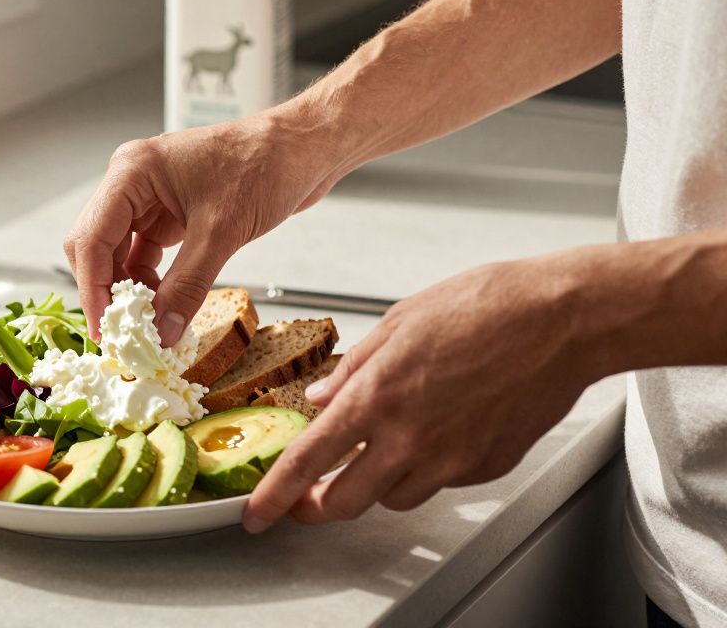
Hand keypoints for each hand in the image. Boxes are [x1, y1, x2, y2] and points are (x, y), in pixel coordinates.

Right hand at [64, 111, 341, 343]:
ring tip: (146, 325)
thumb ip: (186, 287)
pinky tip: (162, 306)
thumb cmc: (266, 165)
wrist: (303, 148)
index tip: (104, 331)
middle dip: (106, 291)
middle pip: (95, 246)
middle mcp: (132, 182)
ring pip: (118, 253)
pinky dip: (149, 282)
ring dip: (128, 290)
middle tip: (121, 334)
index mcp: (132, 172)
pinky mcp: (169, 212)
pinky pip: (144, 254)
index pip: (91, 238)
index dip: (92, 289)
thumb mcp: (221, 232)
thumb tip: (161, 333)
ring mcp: (150, 197)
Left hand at [243, 254, 599, 531]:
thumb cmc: (487, 306)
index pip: (309, 462)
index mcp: (378, 395)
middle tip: (310, 496)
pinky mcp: (486, 467)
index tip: (256, 513)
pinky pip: (440, 484)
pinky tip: (435, 432)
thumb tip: (320, 397)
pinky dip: (426, 468)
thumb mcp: (400, 321)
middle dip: (319, 506)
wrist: (562, 319)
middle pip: (345, 503)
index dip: (276, 495)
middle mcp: (410, 437)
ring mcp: (451, 458)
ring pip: (393, 498)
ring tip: (382, 448)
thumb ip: (353, 368)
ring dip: (375, 484)